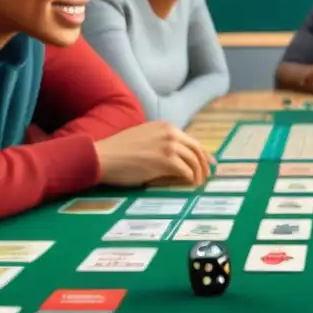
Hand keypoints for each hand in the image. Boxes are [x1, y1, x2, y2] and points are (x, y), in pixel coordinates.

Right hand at [94, 121, 212, 186]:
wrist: (103, 156)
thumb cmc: (118, 152)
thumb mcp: (143, 139)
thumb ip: (160, 143)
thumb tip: (175, 159)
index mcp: (165, 126)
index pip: (190, 140)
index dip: (202, 153)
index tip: (208, 163)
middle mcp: (170, 132)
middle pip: (197, 149)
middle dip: (204, 164)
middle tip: (206, 176)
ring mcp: (169, 145)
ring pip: (194, 160)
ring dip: (198, 174)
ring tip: (197, 184)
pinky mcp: (166, 160)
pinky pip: (186, 171)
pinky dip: (190, 179)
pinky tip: (188, 185)